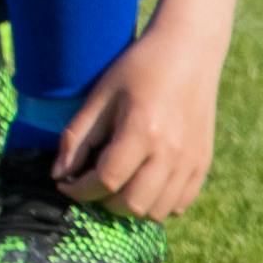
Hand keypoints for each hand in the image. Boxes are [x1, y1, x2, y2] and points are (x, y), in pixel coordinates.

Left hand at [50, 28, 218, 219]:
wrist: (189, 51)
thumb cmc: (138, 67)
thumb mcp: (101, 95)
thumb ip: (78, 137)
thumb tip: (59, 174)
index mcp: (142, 131)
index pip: (106, 180)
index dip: (79, 190)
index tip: (65, 184)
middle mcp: (171, 152)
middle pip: (132, 203)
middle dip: (103, 201)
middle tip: (92, 183)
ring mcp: (191, 160)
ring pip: (157, 211)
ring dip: (130, 206)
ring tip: (117, 185)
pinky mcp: (204, 162)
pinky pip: (180, 204)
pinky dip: (158, 204)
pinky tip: (143, 184)